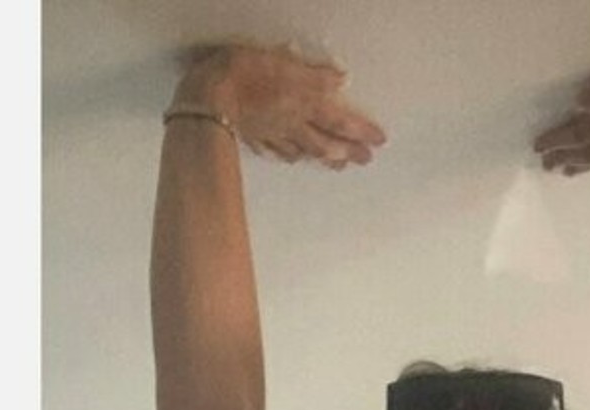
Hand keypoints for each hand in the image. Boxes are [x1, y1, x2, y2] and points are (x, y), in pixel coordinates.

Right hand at [170, 40, 386, 168]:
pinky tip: (291, 160)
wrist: (209, 96)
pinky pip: (276, 150)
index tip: (380, 142)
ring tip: (338, 166)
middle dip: (348, 152)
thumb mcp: (285, 63)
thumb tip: (341, 80)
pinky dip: (288, 155)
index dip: (361, 131)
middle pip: (326, 142)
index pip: (341, 121)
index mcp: (304, 105)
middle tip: (365, 161)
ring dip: (323, 158)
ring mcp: (274, 134)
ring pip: (304, 150)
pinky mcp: (254, 137)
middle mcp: (293, 125)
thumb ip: (314, 75)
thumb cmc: (247, 73)